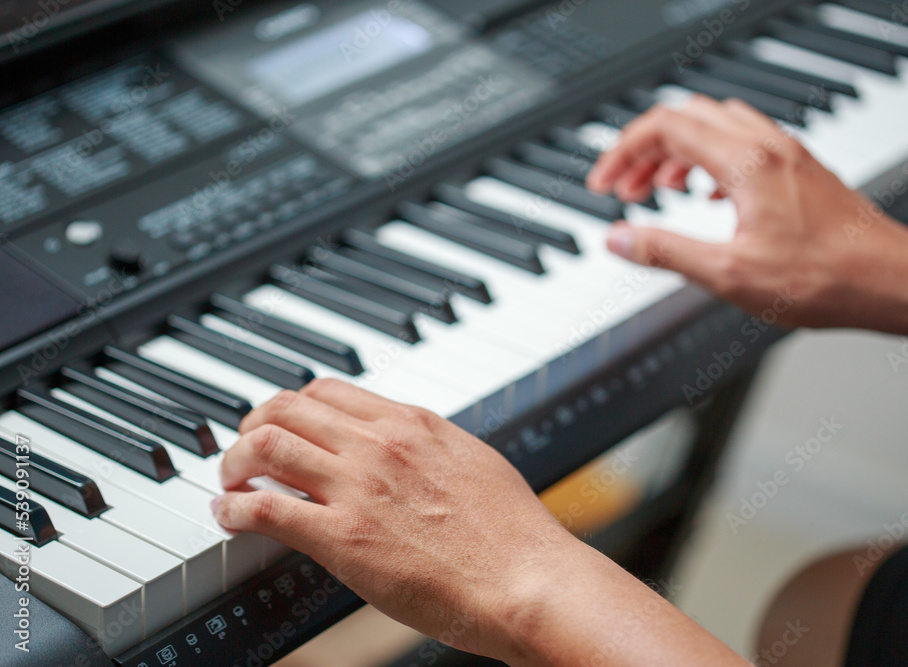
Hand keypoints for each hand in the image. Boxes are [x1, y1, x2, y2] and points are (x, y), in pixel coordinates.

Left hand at [212, 380, 746, 664]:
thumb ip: (432, 448)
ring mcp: (359, 487)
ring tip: (231, 481)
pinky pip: (266, 508)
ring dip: (235, 462)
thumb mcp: (474, 462)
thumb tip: (410, 448)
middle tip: (244, 447)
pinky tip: (230, 516)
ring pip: (266, 445)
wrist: (529, 579)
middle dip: (253, 423)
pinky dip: (235, 508)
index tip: (281, 422)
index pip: (329, 390)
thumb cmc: (513, 532)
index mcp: (412, 423)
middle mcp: (380, 444)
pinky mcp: (343, 537)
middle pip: (287, 407)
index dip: (291, 404)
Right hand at [586, 95, 907, 332]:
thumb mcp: (729, 274)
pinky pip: (742, 143)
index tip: (604, 182)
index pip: (665, 127)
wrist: (891, 280)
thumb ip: (666, 252)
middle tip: (625, 188)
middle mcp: (767, 147)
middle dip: (645, 149)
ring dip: (677, 151)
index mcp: (745, 163)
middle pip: (687, 118)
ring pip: (715, 126)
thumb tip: (619, 239)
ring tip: (658, 189)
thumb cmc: (826, 278)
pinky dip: (709, 159)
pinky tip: (706, 193)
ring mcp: (786, 155)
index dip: (623, 152)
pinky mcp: (799, 170)